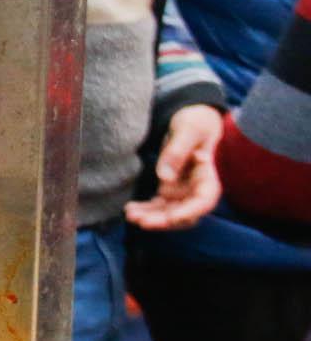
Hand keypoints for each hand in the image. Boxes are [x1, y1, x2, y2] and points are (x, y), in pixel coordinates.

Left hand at [127, 104, 224, 230]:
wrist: (193, 119)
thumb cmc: (197, 121)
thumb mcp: (189, 129)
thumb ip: (177, 151)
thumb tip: (164, 177)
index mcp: (209, 175)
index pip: (204, 201)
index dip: (190, 212)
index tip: (172, 218)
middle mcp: (197, 188)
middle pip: (185, 213)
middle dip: (164, 220)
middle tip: (140, 221)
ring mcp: (184, 191)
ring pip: (170, 213)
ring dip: (152, 218)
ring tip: (130, 215)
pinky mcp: (170, 190)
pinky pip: (159, 206)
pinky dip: (146, 210)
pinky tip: (130, 209)